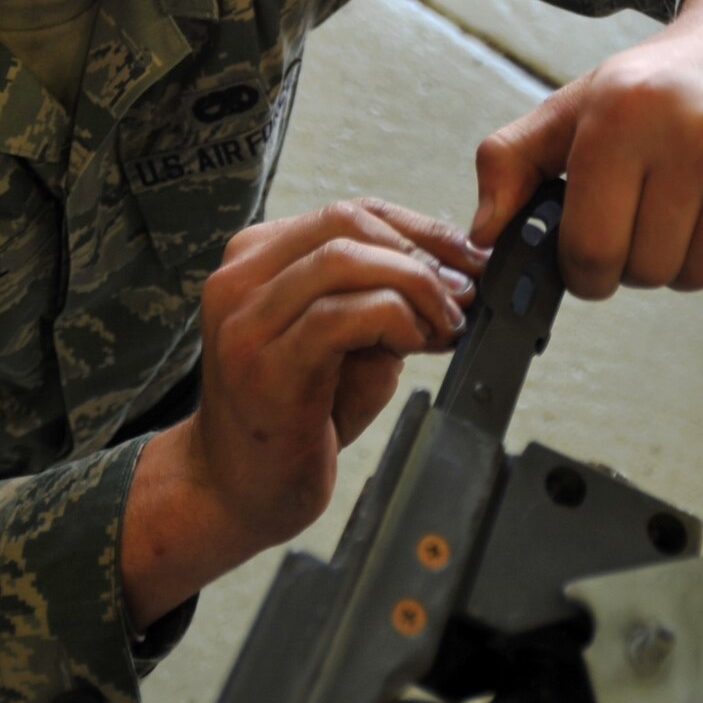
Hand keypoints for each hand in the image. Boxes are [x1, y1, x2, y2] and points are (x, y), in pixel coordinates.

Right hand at [120, 200, 487, 626]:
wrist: (234, 490)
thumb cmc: (292, 417)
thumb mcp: (343, 344)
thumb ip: (381, 302)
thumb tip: (453, 278)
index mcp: (256, 260)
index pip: (349, 213)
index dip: (420, 228)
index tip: (467, 258)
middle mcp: (240, 278)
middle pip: (347, 223)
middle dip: (423, 252)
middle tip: (464, 293)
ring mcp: (246, 319)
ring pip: (346, 260)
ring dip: (414, 286)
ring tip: (444, 324)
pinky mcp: (264, 363)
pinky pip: (342, 315)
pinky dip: (394, 319)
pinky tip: (415, 345)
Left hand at [470, 0, 702, 299]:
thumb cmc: (659, 82)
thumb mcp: (572, 105)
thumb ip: (508, 162)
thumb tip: (484, 234)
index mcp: (623, 116)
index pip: (590, 251)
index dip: (582, 269)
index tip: (589, 251)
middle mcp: (693, 137)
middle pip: (643, 271)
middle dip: (632, 260)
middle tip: (641, 216)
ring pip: (694, 275)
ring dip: (680, 258)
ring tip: (684, 204)